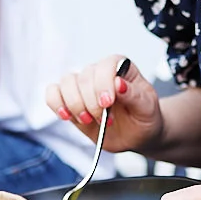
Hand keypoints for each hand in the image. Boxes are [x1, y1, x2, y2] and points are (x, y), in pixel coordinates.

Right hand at [45, 55, 162, 154]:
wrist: (137, 134)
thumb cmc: (145, 117)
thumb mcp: (147, 108)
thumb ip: (135, 95)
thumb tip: (118, 83)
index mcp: (120, 67)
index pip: (106, 65)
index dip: (103, 84)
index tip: (108, 103)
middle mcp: (99, 73)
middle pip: (84, 77)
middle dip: (91, 102)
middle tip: (104, 120)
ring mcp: (83, 86)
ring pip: (66, 83)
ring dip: (74, 104)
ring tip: (88, 120)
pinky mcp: (70, 100)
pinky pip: (53, 93)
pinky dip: (56, 103)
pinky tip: (66, 116)